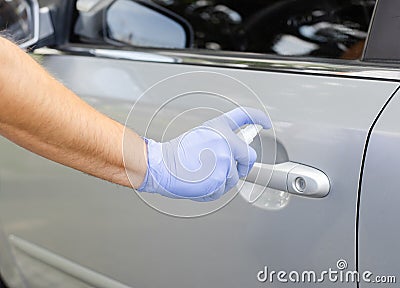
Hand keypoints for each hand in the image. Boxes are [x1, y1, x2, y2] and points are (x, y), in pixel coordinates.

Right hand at [137, 107, 270, 200]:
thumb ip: (221, 140)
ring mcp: (224, 160)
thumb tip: (235, 151)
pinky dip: (213, 190)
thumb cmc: (177, 153)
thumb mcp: (201, 135)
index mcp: (219, 127)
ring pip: (235, 176)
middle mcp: (226, 141)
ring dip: (223, 179)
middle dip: (242, 165)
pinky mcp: (220, 178)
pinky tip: (200, 182)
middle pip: (249, 156)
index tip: (265, 123)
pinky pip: (224, 189)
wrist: (162, 166)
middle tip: (225, 166)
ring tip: (204, 174)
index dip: (259, 118)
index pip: (245, 116)